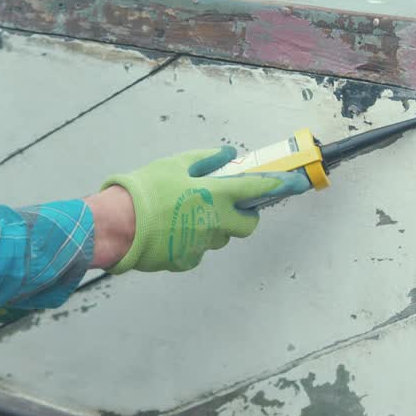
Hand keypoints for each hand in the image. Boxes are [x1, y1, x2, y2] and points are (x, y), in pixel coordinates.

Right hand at [99, 146, 305, 272]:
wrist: (118, 224)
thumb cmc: (146, 190)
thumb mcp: (176, 164)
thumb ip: (207, 159)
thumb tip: (227, 155)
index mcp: (216, 194)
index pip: (258, 188)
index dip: (281, 185)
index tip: (297, 183)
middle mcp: (216, 221)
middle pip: (248, 225)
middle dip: (245, 216)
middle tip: (229, 205)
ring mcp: (203, 244)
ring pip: (221, 237)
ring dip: (214, 226)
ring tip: (186, 214)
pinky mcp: (188, 260)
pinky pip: (198, 249)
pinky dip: (190, 240)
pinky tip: (170, 230)